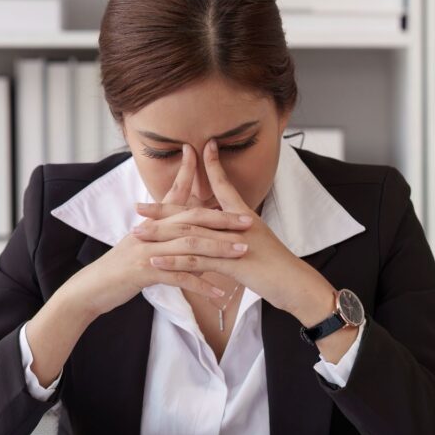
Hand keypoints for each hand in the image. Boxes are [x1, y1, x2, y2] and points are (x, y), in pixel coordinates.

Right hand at [63, 143, 252, 318]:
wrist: (91, 288)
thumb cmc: (119, 268)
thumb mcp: (142, 245)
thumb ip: (164, 235)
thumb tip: (189, 233)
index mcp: (151, 223)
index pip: (174, 194)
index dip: (190, 174)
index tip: (211, 161)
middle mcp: (150, 231)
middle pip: (191, 219)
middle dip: (222, 219)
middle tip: (248, 221)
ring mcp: (146, 250)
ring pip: (188, 245)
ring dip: (218, 249)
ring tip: (242, 252)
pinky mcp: (143, 272)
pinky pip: (178, 276)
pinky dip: (200, 283)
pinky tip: (219, 292)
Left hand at [135, 139, 335, 322]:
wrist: (297, 284)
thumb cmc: (278, 267)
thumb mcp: (257, 243)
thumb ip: (238, 233)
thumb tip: (225, 229)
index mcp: (243, 216)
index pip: (224, 185)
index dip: (211, 166)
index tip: (196, 149)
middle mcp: (237, 225)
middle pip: (194, 212)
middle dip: (164, 209)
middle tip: (138, 206)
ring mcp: (233, 243)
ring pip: (190, 235)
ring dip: (161, 234)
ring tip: (137, 233)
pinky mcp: (232, 263)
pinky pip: (198, 261)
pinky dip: (174, 260)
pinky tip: (155, 261)